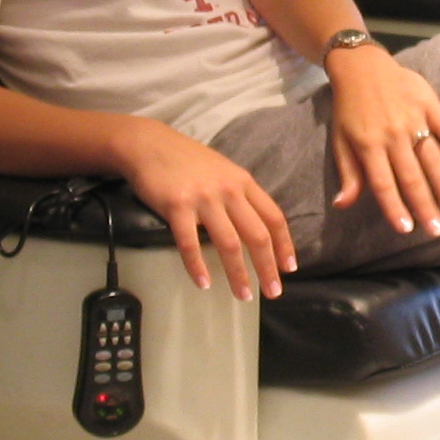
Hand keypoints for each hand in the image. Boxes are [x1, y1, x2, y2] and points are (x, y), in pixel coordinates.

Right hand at [112, 118, 295, 299]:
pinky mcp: (177, 206)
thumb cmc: (187, 161)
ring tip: (243, 295)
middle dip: (268, 267)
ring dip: (238, 274)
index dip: (285, 245)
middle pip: (257, 235)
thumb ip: (240, 195)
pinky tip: (203, 283)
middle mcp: (228, 190)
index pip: (274, 217)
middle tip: (273, 292)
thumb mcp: (223, 171)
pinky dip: (197, 266)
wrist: (150, 144)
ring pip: (228, 244)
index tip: (289, 268)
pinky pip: (190, 243)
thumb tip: (254, 227)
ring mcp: (203, 198)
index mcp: (243, 182)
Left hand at [326, 46, 439, 238]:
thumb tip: (342, 204)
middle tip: (438, 229)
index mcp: (368, 144)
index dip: (395, 207)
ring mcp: (413, 118)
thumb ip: (348, 173)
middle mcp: (392, 134)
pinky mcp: (429, 103)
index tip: (407, 229)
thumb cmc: (349, 108)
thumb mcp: (339, 140)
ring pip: (432, 157)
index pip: (384, 183)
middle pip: (412, 176)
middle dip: (425, 205)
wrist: (361, 65)